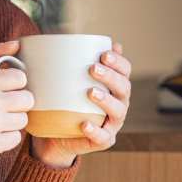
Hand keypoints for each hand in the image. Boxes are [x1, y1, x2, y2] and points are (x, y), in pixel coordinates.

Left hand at [30, 41, 132, 167]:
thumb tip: (75, 41)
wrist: (57, 134)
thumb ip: (73, 62)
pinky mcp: (103, 140)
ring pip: (118, 111)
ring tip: (90, 92)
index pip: (125, 70)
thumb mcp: (67, 81)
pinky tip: (84, 124)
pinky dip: (95, 131)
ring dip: (106, 100)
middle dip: (111, 76)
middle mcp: (119, 103)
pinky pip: (103, 137)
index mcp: (114, 86)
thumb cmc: (65, 101)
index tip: (103, 53)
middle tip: (92, 68)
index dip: (119, 61)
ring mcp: (112, 123)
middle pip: (123, 88)